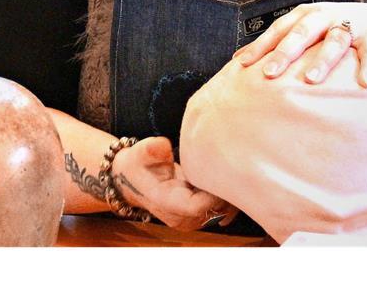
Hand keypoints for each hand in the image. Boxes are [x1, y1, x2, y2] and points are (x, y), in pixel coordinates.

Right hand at [111, 136, 237, 231]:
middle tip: (234, 165)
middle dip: (227, 190)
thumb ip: (152, 149)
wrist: (132, 180)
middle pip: (215, 211)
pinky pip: (220, 210)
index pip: (198, 206)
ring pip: (221, 211)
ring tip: (229, 169)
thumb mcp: (140, 151)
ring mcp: (190, 221)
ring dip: (228, 192)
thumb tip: (163, 146)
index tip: (221, 171)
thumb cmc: (138, 164)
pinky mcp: (198, 217)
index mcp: (167, 203)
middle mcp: (180, 218)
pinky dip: (226, 195)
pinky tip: (224, 177)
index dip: (214, 192)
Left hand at [233, 1, 366, 86]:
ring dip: (324, 60)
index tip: (242, 65)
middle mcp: (326, 17)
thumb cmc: (336, 31)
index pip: (279, 30)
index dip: (261, 46)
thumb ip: (278, 45)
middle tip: (270, 73)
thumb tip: (236, 62)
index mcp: (306, 15)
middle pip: (303, 32)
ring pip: (335, 41)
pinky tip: (364, 84)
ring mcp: (352, 25)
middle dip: (286, 52)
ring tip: (311, 80)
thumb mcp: (308, 33)